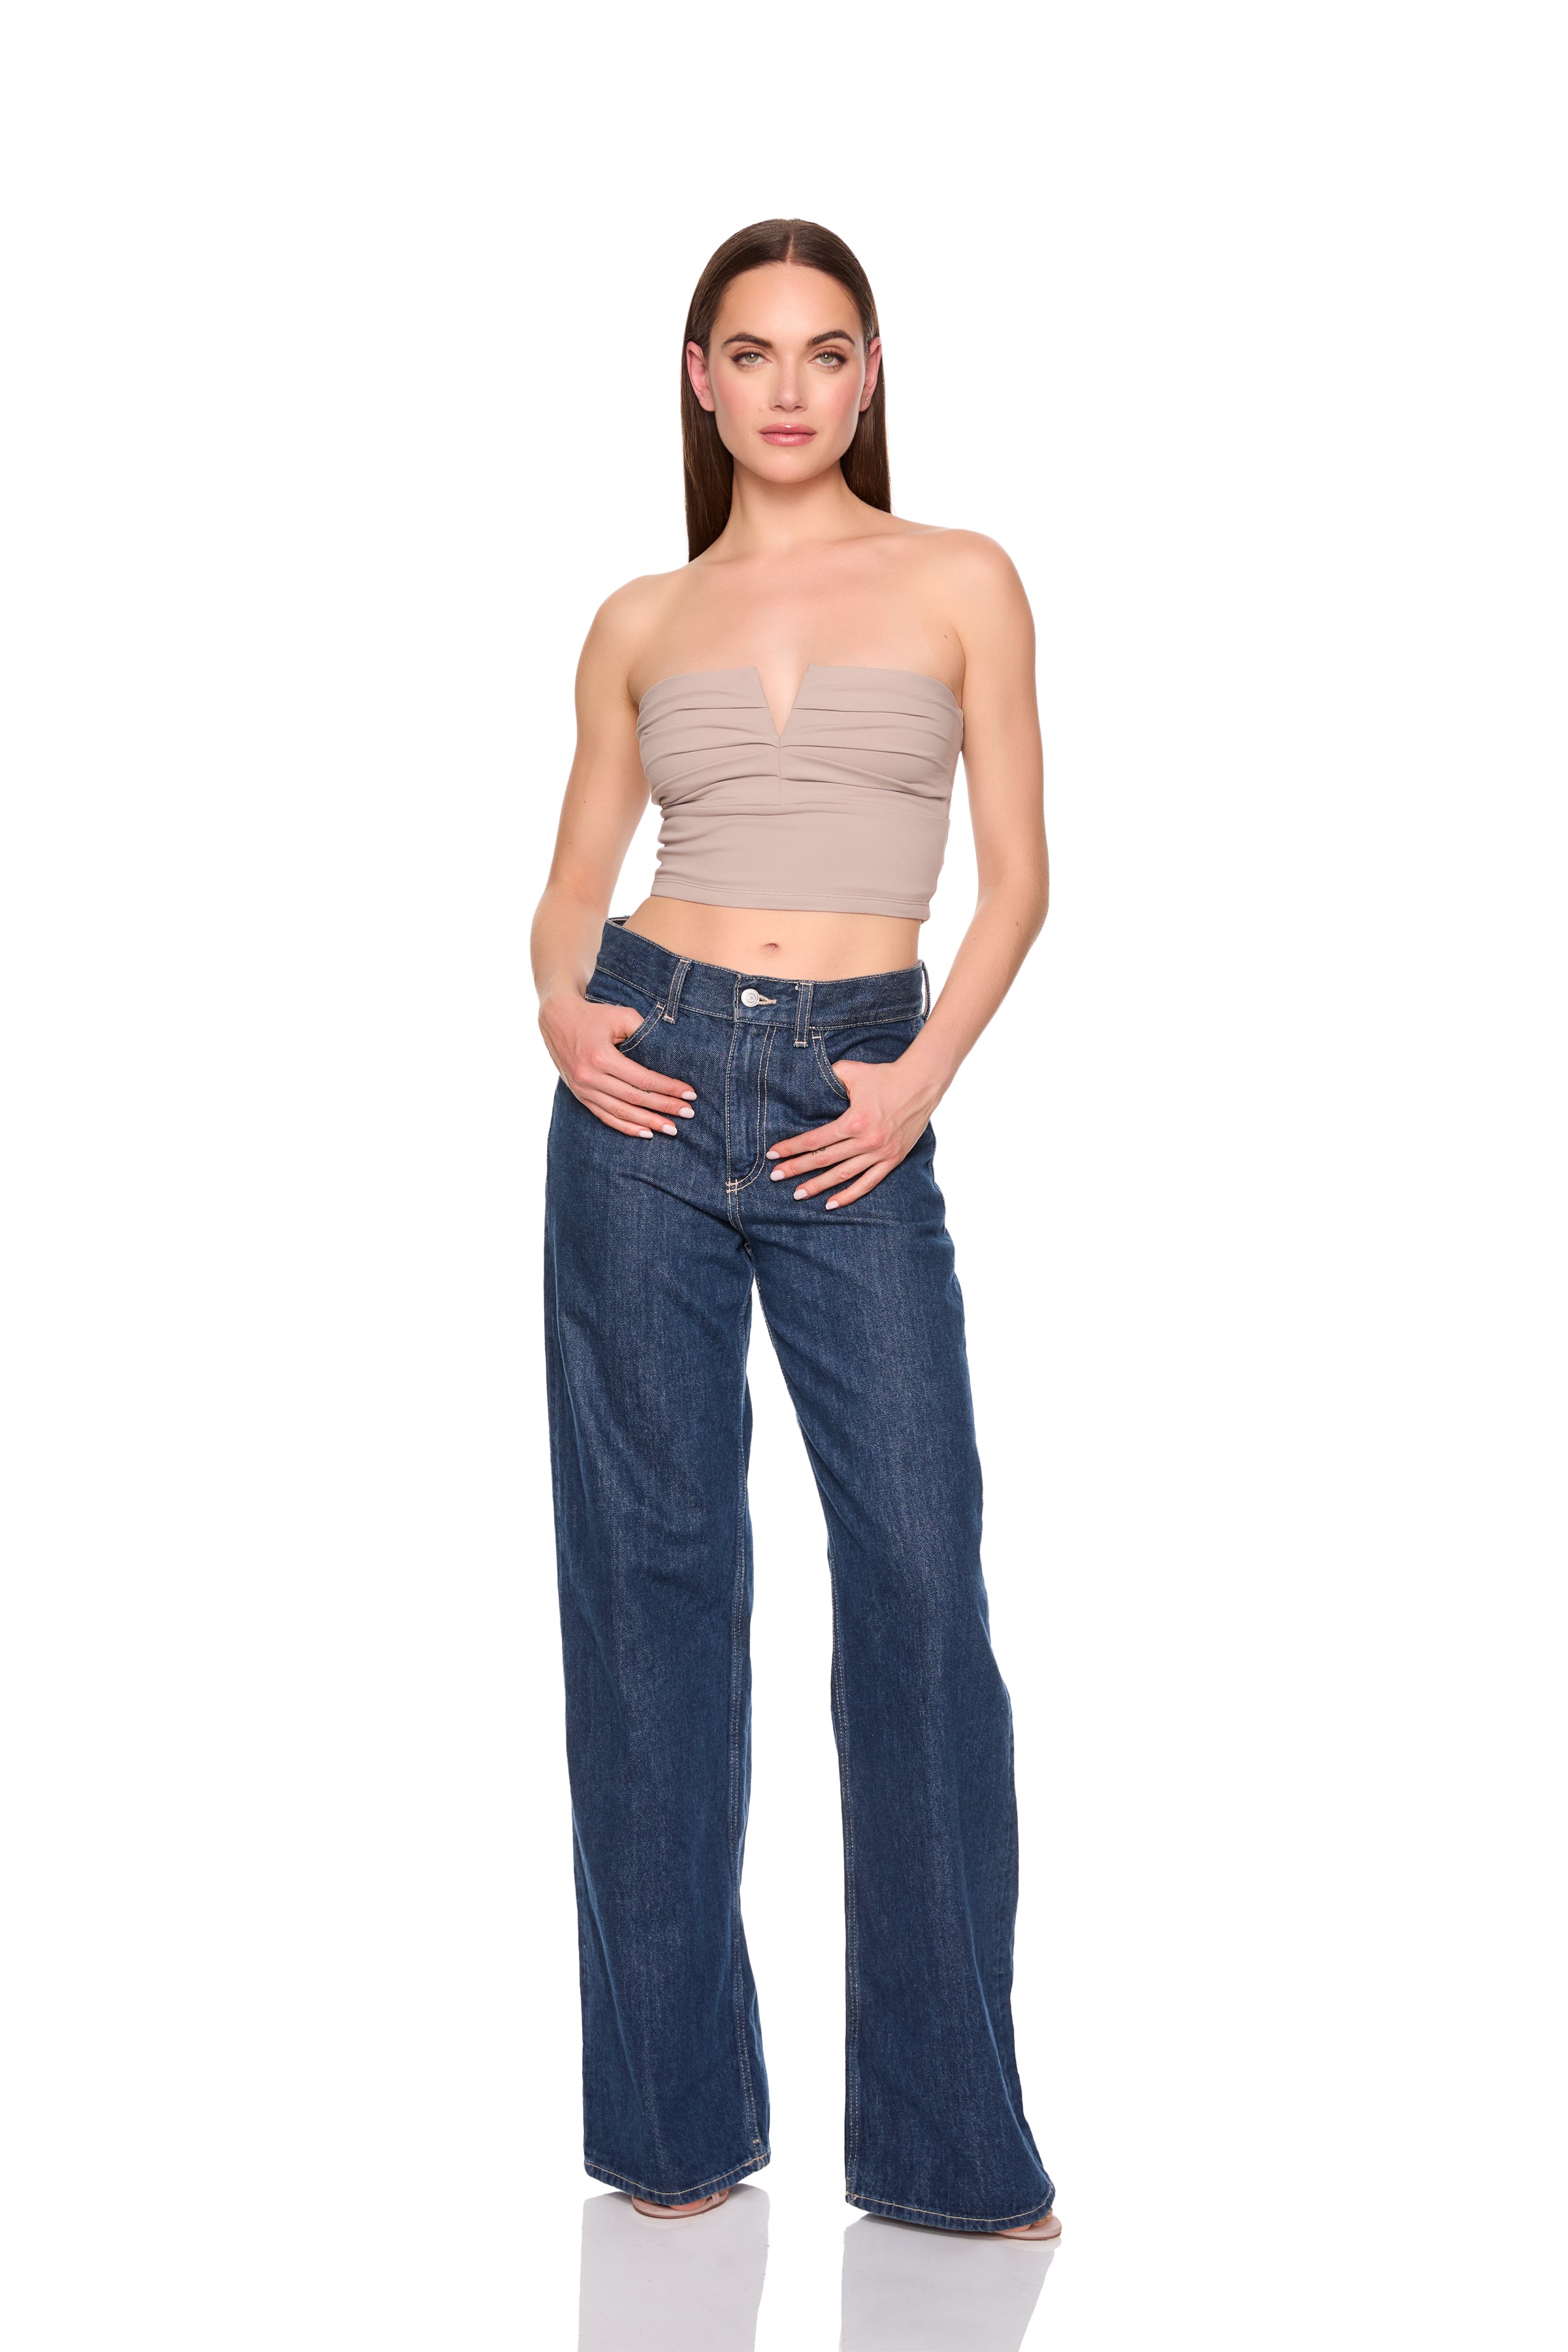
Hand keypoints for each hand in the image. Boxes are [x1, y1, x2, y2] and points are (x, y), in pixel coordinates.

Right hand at [540, 990, 695, 1137]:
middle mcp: (590, 1076)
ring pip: (621, 1112)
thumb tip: (670, 1053)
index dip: (668, 1088)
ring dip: (648, 1123)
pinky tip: (645, 1133)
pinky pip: (605, 1116)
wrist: (557, 1019)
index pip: (643, 1079)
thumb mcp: (620, 1016)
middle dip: (664, 1107)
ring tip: (672, 1129)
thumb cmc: (594, 1015)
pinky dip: (625, 1127)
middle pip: (635, 1098)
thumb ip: (644, 1032)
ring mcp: (583, 1089)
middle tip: (688, 1114)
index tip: (690, 1094)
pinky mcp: (580, 1095)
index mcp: (601, 1057)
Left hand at [766, 1053, 939, 1207]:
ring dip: (819, 1186)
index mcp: (854, 1121)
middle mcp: (866, 1141)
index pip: (815, 1140)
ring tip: (797, 1195)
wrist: (921, 1083)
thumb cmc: (884, 1075)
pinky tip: (831, 1204)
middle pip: (824, 1160)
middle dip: (797, 1169)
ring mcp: (880, 1153)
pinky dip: (850, 1195)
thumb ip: (828, 1077)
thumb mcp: (852, 1071)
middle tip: (775, 1177)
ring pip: (843, 1175)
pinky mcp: (893, 1159)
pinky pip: (869, 1183)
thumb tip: (808, 1083)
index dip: (792, 1148)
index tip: (773, 1155)